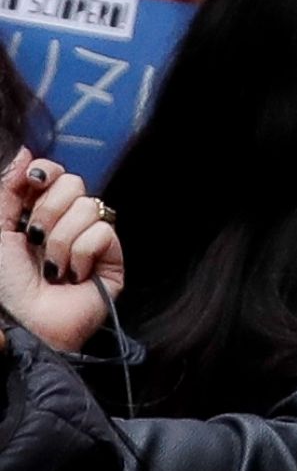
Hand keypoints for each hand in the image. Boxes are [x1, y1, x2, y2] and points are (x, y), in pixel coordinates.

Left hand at [0, 151, 124, 352]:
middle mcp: (67, 223)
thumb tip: (25, 152)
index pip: (56, 173)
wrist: (22, 319)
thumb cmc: (4, 281)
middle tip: (34, 239)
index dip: (44, 175)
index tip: (30, 186)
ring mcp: (92, 242)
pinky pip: (103, 233)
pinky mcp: (112, 261)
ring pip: (89, 208)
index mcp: (38, 212)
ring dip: (60, 239)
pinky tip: (71, 275)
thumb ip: (8, 186)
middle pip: (74, 184)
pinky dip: (80, 254)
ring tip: (50, 266)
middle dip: (48, 211)